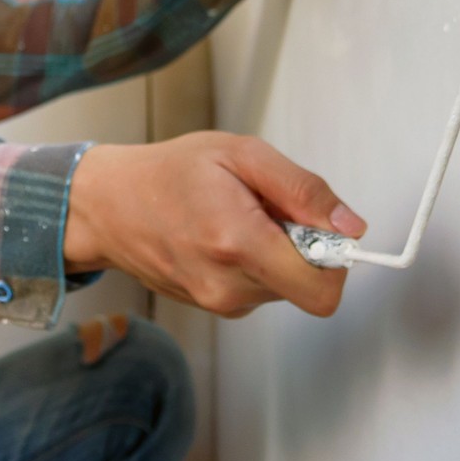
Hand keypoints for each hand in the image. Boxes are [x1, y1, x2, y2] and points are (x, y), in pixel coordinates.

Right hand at [64, 133, 367, 317]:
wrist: (108, 205)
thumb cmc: (170, 172)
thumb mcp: (241, 154)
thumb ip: (302, 189)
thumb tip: (351, 227)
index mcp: (237, 243)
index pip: (321, 289)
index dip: (337, 259)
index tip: (319, 226)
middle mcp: (228, 286)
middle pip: (307, 286)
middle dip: (303, 247)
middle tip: (266, 209)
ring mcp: (219, 303)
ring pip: (285, 287)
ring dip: (277, 254)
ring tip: (239, 217)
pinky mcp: (215, 306)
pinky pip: (261, 289)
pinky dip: (256, 263)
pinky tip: (225, 235)